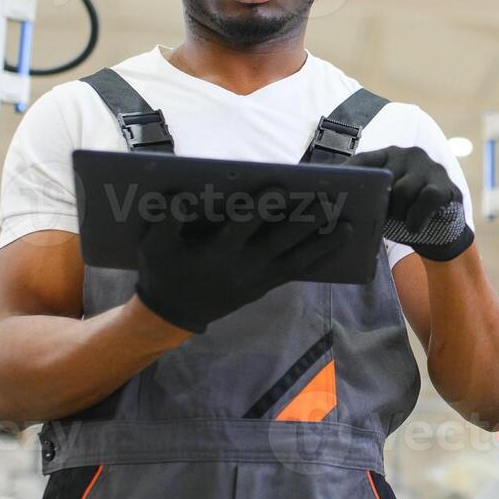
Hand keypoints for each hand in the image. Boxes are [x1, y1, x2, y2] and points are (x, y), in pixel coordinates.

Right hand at [132, 189, 349, 332]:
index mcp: (217, 253)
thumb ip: (166, 220)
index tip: (278, 186)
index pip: (243, 226)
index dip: (260, 206)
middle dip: (306, 221)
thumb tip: (182, 195)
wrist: (174, 312)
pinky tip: (338, 243)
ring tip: (346, 225)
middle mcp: (244, 267)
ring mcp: (259, 278)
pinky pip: (298, 270)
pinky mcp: (267, 284)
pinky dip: (320, 257)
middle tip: (330, 202)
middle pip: (281, 241)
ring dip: (322, 242)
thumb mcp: (153, 246)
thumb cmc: (164, 271)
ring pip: (297, 258)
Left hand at [345, 146, 473, 261]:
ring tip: (401, 222)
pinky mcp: (446, 185)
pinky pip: (426, 198)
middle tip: (381, 219)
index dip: (347, 178)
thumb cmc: (405, 215)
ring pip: (403, 190)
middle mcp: (409, 154)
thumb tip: (334, 204)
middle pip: (383, 178)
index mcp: (389, 156)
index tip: (332, 195)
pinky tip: (414, 227)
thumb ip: (366, 197)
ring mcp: (430, 168)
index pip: (361, 161)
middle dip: (379, 204)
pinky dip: (416, 217)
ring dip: (399, 213)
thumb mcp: (382, 204)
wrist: (442, 234)